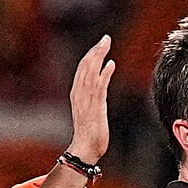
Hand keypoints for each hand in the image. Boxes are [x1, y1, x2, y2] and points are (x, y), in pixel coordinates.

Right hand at [64, 35, 115, 164]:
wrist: (85, 148)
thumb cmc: (89, 132)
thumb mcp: (91, 108)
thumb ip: (95, 93)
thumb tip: (102, 78)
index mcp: (77, 93)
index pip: (82, 69)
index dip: (91, 54)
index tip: (100, 44)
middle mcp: (79, 94)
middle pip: (85, 66)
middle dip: (95, 51)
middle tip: (105, 38)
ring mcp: (86, 100)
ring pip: (90, 72)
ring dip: (99, 57)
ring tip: (106, 44)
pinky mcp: (95, 107)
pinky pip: (99, 86)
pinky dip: (104, 74)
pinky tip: (111, 64)